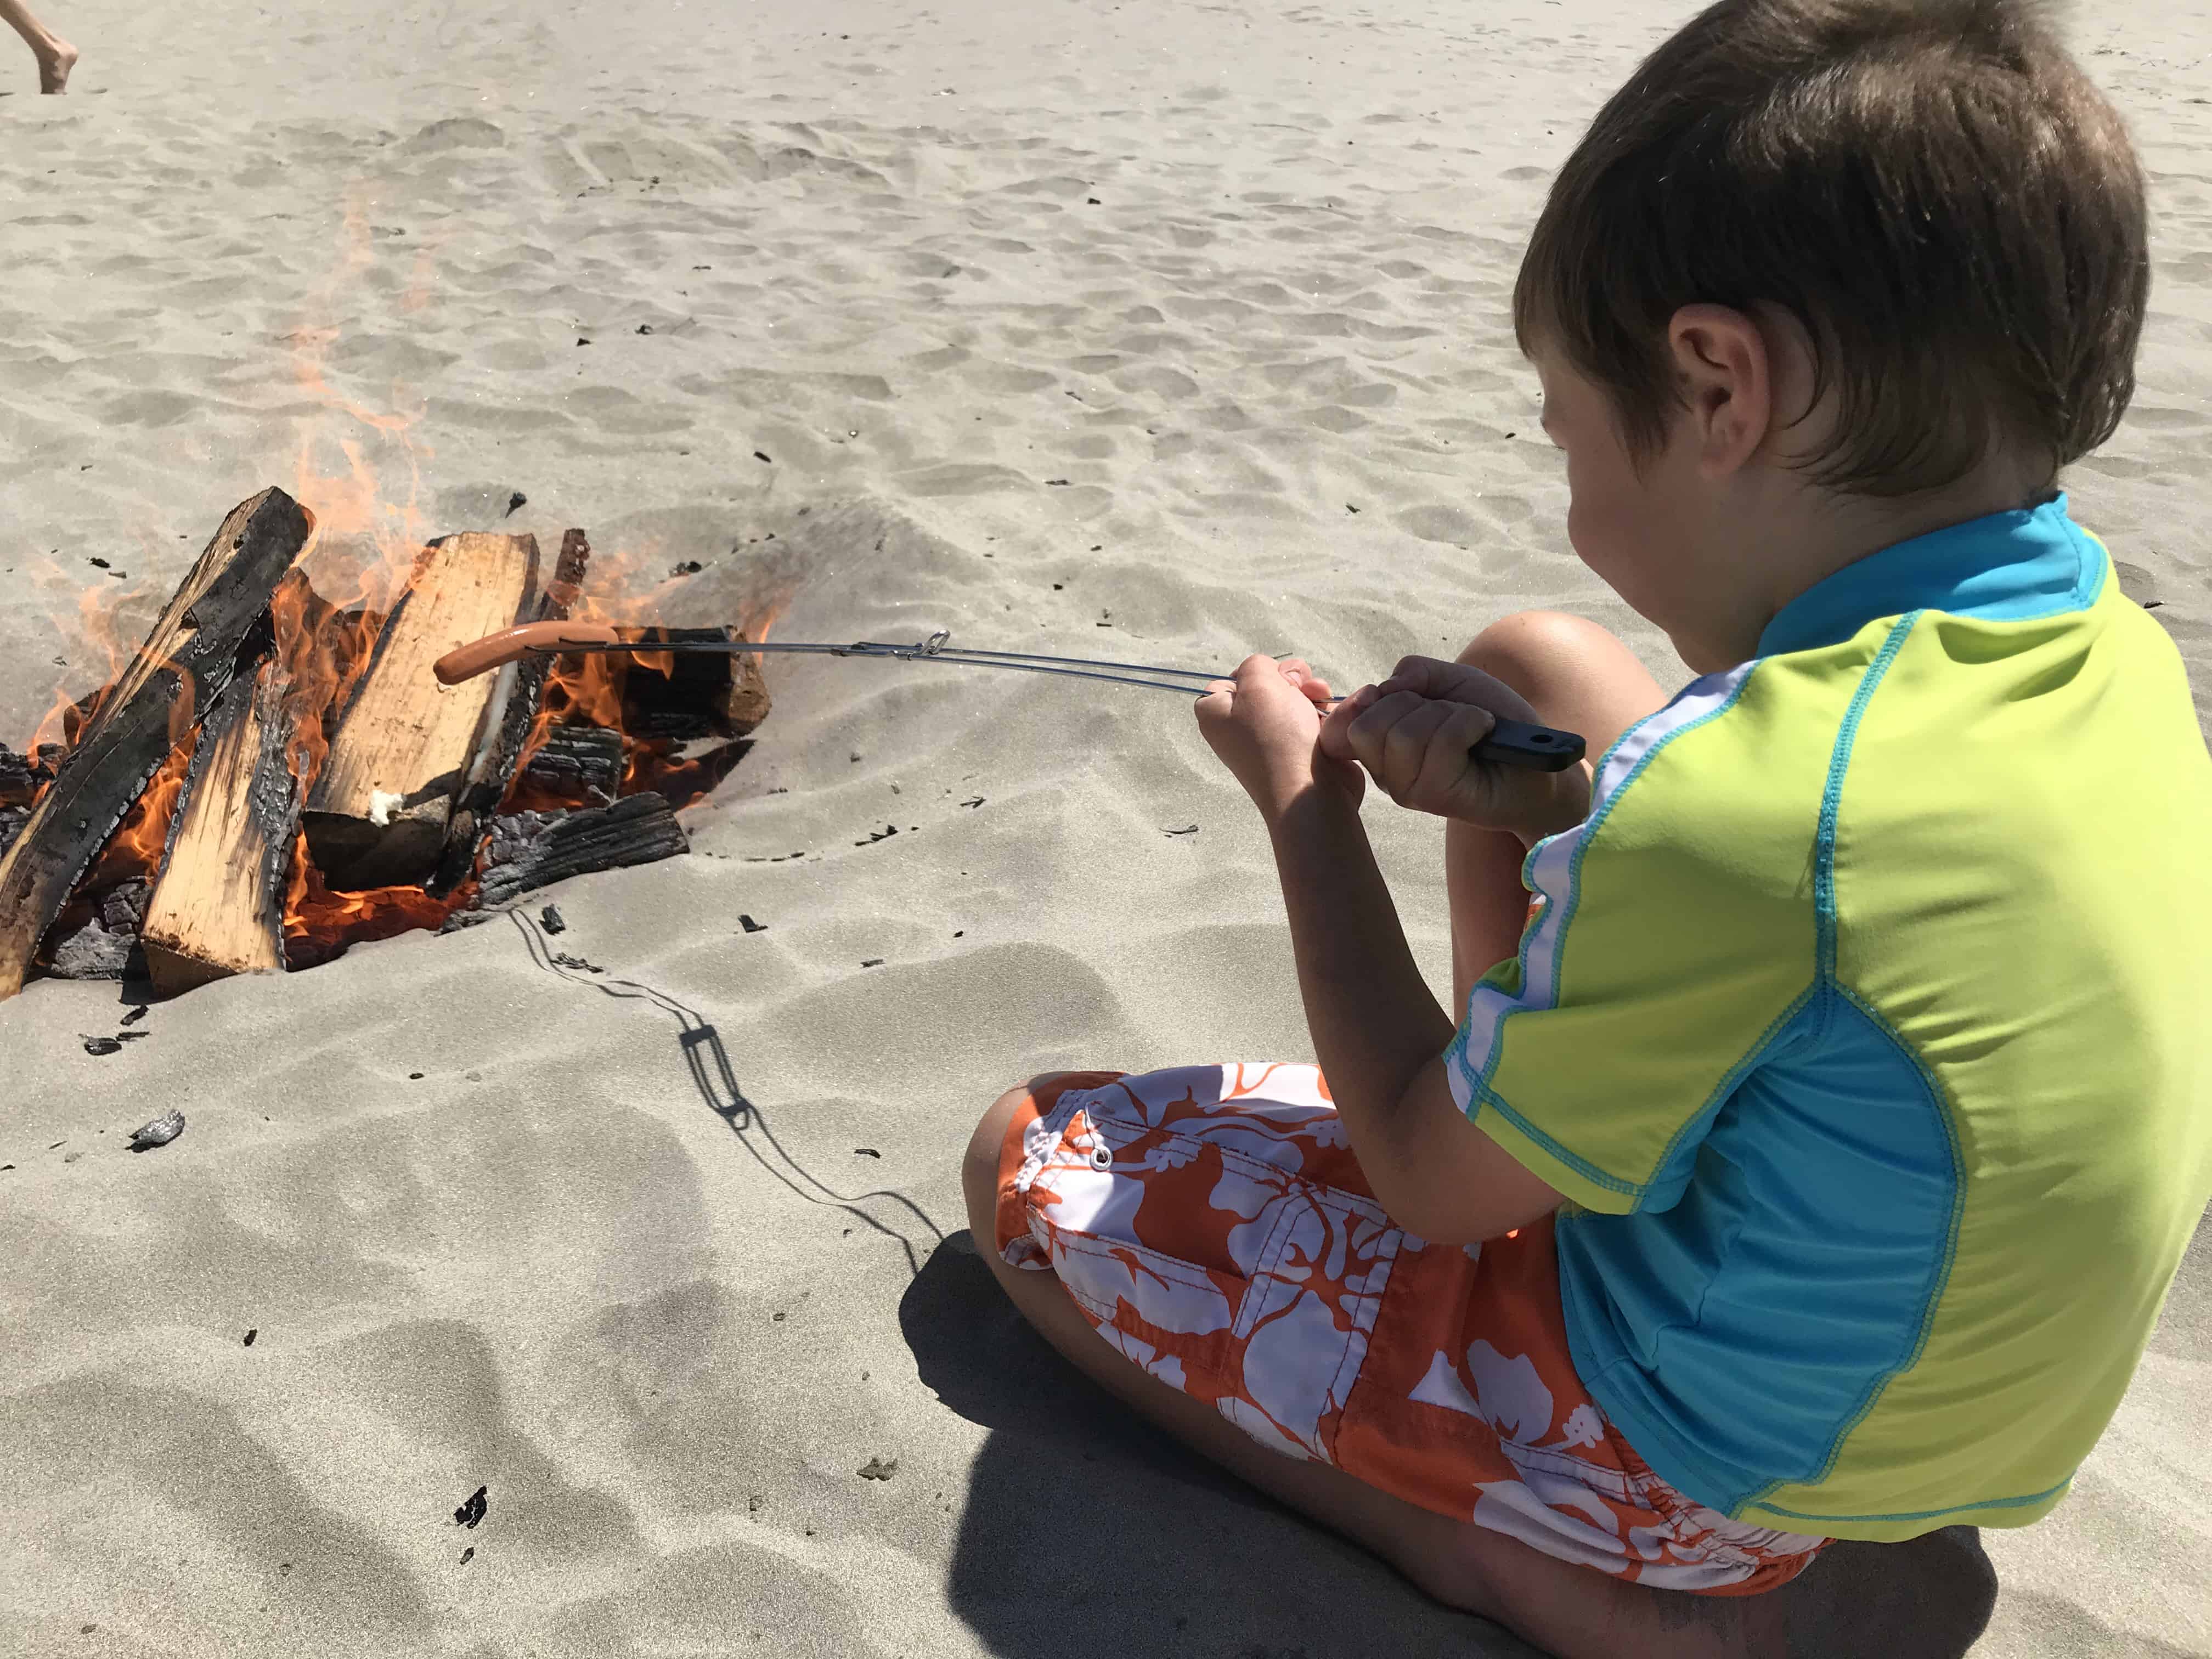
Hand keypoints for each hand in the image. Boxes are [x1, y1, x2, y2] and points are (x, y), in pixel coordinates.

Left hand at [1195, 655, 1359, 821]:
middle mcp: (1238, 728)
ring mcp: (1269, 740)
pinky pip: (1309, 718)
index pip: (1230, 679)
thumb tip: (1274, 676)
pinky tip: (1328, 715)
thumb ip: (1257, 664)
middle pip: (1266, 685)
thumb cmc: (1277, 737)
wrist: (1309, 789)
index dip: (1255, 673)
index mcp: (1215, 713)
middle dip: (1290, 680)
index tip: (1269, 680)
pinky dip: (1320, 713)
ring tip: (1320, 700)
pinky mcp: (1297, 749)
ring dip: (1310, 693)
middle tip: (1299, 687)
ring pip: (1293, 698)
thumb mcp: (1258, 682)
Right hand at [1320, 656, 1589, 841]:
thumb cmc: (1494, 722)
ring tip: (1470, 727)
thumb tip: (1386, 686)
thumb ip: (1414, 672)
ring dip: (1448, 715)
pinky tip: (1482, 734)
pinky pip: (1439, 741)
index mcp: (1382, 748)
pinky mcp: (1435, 795)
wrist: (1537, 762)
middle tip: (1447, 715)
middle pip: (1368, 725)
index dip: (1357, 705)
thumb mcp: (1452, 681)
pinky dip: (1468, 723)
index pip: (1339, 729)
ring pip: (1404, 732)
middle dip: (1414, 704)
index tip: (1396, 695)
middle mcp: (1387, 773)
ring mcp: (1408, 788)